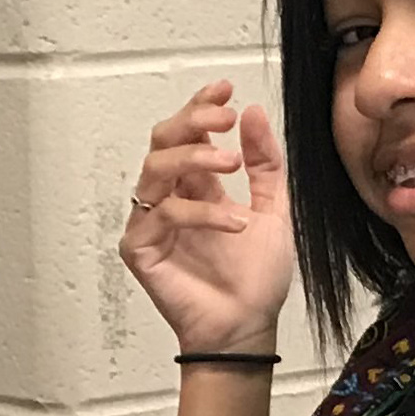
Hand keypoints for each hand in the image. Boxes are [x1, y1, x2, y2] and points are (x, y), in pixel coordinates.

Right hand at [123, 81, 296, 357]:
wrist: (247, 327)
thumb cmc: (255, 279)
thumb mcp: (273, 210)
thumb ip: (265, 164)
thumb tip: (253, 113)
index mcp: (197, 186)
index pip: (188, 133)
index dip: (201, 106)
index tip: (226, 88)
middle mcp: (171, 197)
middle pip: (163, 139)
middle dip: (192, 121)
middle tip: (224, 117)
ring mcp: (152, 221)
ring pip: (156, 167)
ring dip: (194, 156)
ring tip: (231, 163)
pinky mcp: (141, 247)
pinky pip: (164, 213)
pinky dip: (201, 211)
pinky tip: (235, 222)